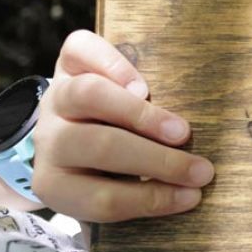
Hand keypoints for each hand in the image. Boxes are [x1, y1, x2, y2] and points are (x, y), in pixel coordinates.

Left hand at [30, 30, 214, 220]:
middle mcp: (51, 141)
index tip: (193, 196)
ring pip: (89, 96)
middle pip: (100, 147)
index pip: (102, 200)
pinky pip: (79, 52)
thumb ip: (135, 197)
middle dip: (156, 160)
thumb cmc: (101, 170)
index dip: (150, 200)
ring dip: (141, 115)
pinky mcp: (65, 64)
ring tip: (182, 130)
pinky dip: (112, 63)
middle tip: (200, 168)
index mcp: (57, 184)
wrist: (66, 131)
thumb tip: (188, 195)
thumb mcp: (107, 194)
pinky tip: (142, 84)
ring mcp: (55, 99)